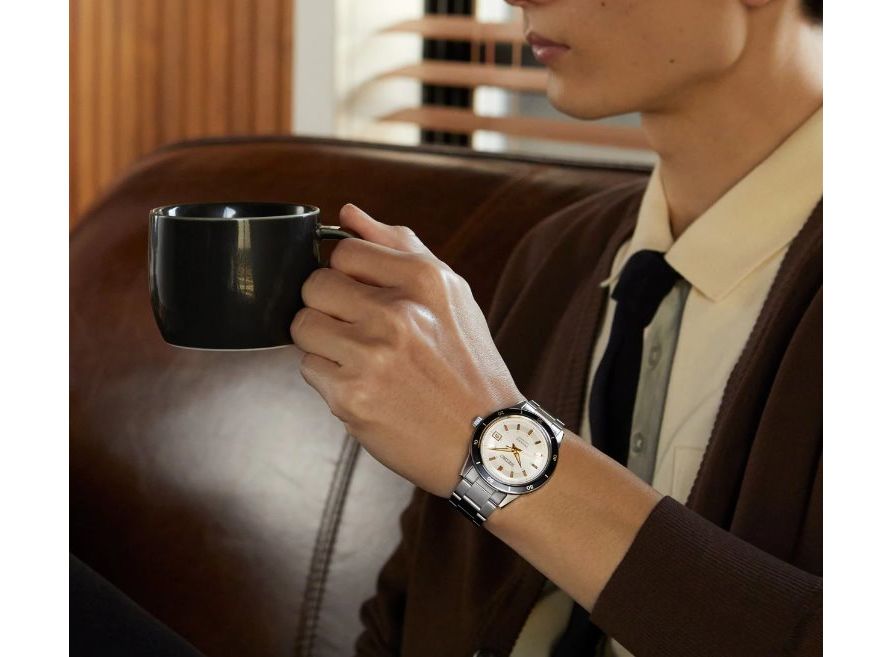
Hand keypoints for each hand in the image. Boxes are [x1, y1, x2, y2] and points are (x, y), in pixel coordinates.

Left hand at [290, 203, 523, 497]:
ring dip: (323, 342)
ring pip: (302, 327)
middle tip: (360, 330)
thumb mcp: (450, 293)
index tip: (365, 297)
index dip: (348, 274)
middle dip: (329, 307)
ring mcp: (370, 356)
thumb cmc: (467, 364)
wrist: (486, 439)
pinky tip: (365, 386)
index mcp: (422, 278)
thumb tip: (347, 213)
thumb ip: (398, 246)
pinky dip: (330, 378)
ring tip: (361, 359)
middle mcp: (396, 313)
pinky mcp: (350, 397)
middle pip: (314, 286)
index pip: (343, 250)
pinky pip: (309, 369)